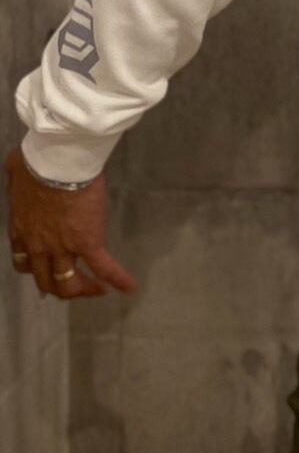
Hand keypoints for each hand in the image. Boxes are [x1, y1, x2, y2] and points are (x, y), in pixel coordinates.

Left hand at [4, 146, 137, 300]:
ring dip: (84, 290)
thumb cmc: (35, 162)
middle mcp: (39, 247)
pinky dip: (118, 279)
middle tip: (75, 285)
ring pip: (69, 283)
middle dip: (60, 287)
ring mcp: (63, 248)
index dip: (36, 269)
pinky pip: (103, 267)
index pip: (24, 263)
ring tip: (98, 290)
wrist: (57, 163)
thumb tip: (19, 170)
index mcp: (22, 231)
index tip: (46, 268)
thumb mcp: (16, 175)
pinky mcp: (88, 243)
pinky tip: (129, 287)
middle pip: (46, 281)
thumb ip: (19, 183)